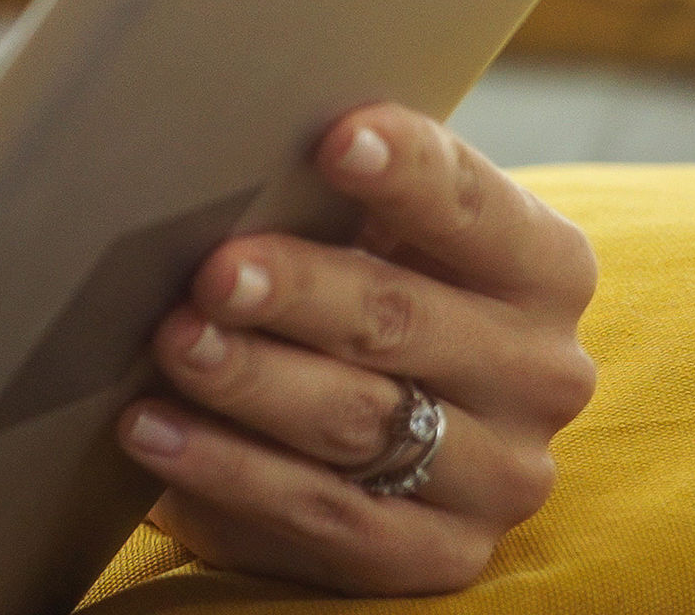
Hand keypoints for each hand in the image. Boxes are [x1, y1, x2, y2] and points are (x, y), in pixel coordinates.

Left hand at [120, 106, 599, 597]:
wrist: (371, 422)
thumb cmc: (355, 283)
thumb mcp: (366, 229)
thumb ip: (331, 194)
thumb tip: (234, 147)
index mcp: (542, 269)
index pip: (475, 209)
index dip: (408, 172)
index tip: (336, 140)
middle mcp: (539, 373)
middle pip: (405, 321)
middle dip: (301, 292)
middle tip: (216, 272)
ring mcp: (498, 475)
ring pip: (360, 421)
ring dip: (252, 380)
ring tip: (172, 343)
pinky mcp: (438, 553)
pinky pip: (324, 513)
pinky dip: (228, 469)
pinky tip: (152, 428)